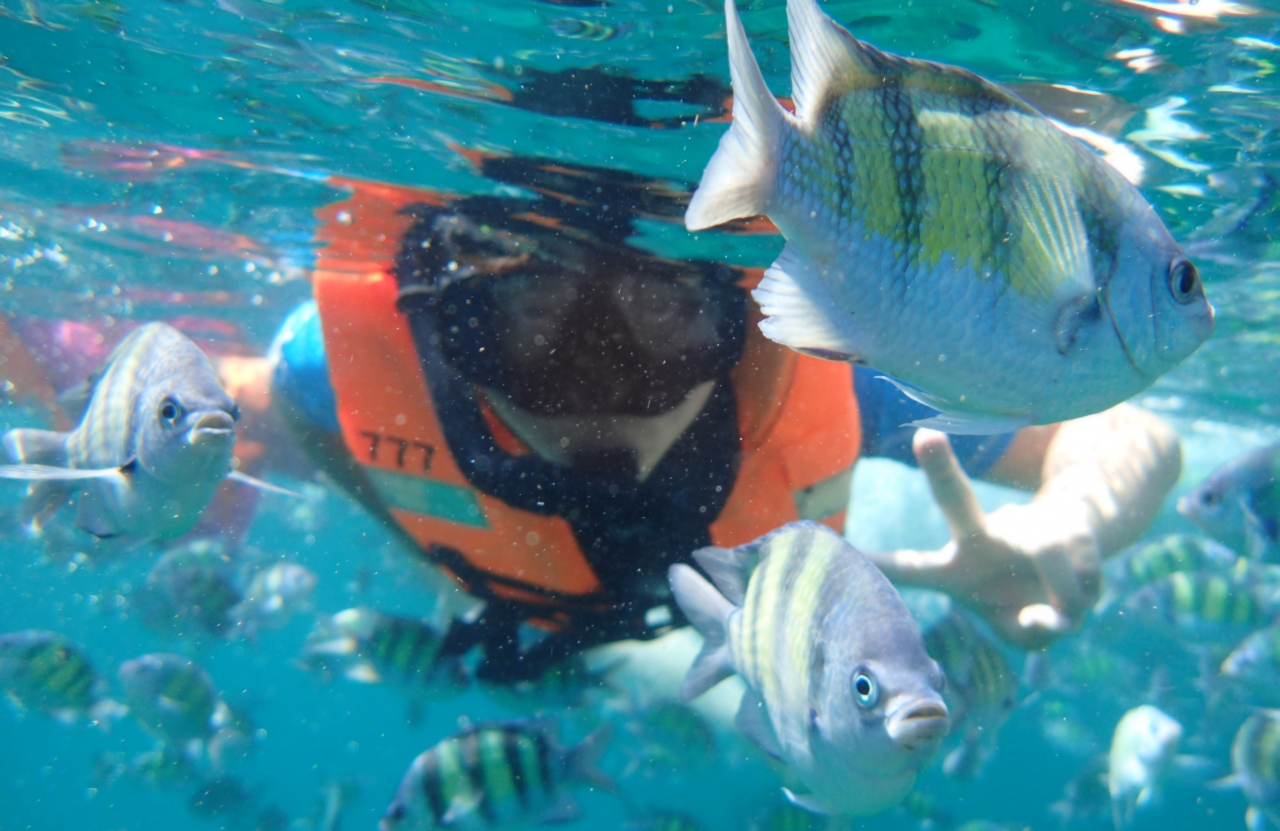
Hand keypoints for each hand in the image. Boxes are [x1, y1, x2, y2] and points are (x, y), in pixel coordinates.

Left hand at [877, 430, 1101, 649]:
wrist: (1076, 561)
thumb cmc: (1026, 600)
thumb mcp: (1019, 630)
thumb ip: (1029, 633)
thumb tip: (1058, 617)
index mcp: (958, 567)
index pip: (913, 567)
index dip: (880, 562)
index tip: (836, 544)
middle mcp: (985, 538)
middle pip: (959, 502)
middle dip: (942, 470)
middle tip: (925, 435)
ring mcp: (1028, 529)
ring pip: (1050, 557)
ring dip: (1063, 600)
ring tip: (1060, 612)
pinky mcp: (1071, 528)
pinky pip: (1084, 577)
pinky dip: (1087, 596)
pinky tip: (1080, 587)